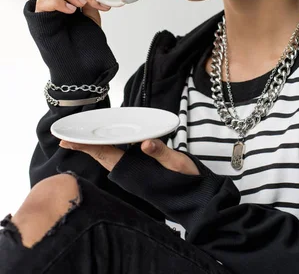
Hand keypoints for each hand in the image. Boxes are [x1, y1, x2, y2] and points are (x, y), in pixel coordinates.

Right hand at [35, 0, 124, 27]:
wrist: (75, 53)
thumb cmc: (81, 33)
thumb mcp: (91, 14)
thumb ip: (91, 1)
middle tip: (93, 0)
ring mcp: (46, 3)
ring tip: (81, 4)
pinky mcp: (39, 14)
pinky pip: (44, 2)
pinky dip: (59, 3)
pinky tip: (71, 10)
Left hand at [59, 138, 200, 174]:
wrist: (195, 199)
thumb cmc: (186, 180)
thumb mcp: (175, 163)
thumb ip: (160, 152)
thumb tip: (146, 143)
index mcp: (134, 169)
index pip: (104, 154)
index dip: (85, 147)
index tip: (67, 141)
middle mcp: (129, 172)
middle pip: (101, 155)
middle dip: (85, 146)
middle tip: (66, 137)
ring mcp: (134, 173)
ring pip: (109, 157)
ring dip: (95, 147)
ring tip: (82, 138)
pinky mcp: (140, 172)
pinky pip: (119, 159)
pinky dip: (109, 149)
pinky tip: (109, 142)